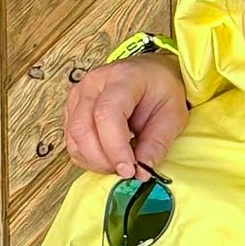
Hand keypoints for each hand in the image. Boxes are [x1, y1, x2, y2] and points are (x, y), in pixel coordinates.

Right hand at [63, 51, 188, 177]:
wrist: (149, 73)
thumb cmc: (161, 89)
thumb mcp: (173, 115)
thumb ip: (157, 144)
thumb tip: (141, 172)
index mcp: (122, 78)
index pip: (107, 114)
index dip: (115, 147)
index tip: (130, 169)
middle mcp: (93, 84)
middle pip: (83, 129)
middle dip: (104, 159)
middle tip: (127, 170)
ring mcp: (78, 96)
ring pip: (73, 138)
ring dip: (95, 161)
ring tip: (119, 163)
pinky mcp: (72, 110)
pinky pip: (71, 142)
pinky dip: (88, 157)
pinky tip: (107, 157)